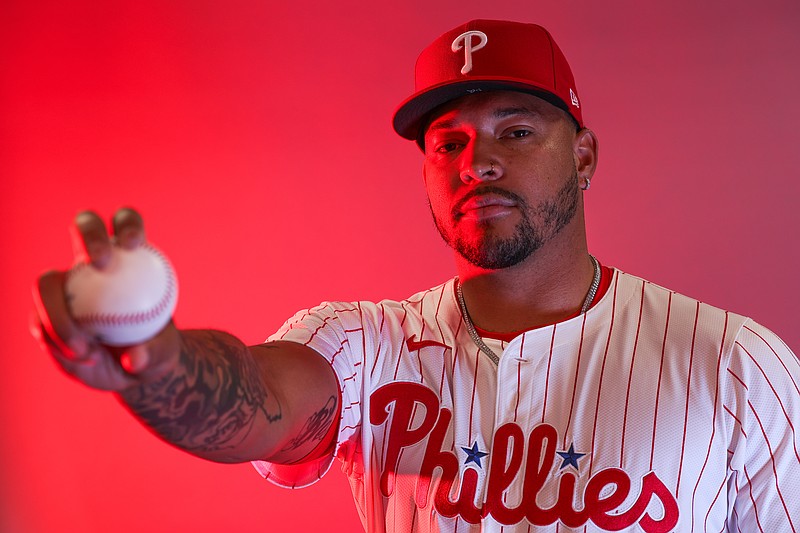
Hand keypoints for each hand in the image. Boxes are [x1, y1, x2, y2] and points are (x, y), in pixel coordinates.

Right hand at [32, 208, 180, 390]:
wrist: (132, 368)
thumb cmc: (154, 350)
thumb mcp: (163, 354)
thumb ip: (152, 353)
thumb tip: (134, 359)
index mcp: (127, 258)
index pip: (126, 224)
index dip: (128, 225)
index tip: (134, 245)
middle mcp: (91, 265)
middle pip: (84, 228)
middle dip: (90, 235)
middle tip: (102, 264)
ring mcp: (64, 288)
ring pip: (47, 282)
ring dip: (60, 313)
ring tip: (85, 346)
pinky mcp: (45, 316)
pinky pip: (41, 322)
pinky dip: (59, 341)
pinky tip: (83, 357)